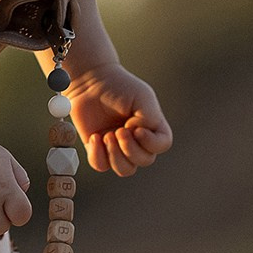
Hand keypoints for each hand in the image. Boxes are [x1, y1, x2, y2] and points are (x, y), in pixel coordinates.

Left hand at [68, 61, 172, 176]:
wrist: (90, 82)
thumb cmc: (118, 86)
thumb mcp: (141, 97)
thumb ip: (149, 118)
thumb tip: (139, 136)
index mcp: (152, 126)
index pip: (162, 145)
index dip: (151, 143)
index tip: (136, 129)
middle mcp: (138, 140)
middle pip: (144, 161)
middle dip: (130, 149)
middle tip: (118, 130)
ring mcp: (118, 147)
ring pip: (125, 170)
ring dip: (116, 155)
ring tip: (106, 135)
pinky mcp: (98, 150)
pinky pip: (101, 166)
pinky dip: (97, 155)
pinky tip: (94, 137)